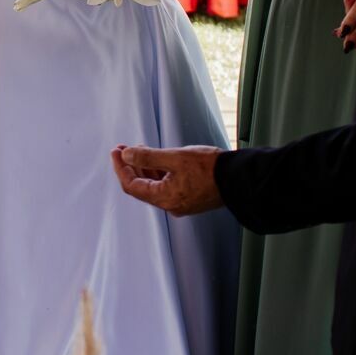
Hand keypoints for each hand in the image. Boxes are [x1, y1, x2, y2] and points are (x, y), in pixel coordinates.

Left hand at [110, 145, 224, 215]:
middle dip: (131, 166)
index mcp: (164, 198)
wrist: (239, 178)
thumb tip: (126, 155)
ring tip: (139, 150)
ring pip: (154, 186)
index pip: (131, 185)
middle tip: (124, 149)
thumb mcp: (174, 158)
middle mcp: (170, 205)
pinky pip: (166, 186)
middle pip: (141, 186)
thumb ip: (147, 157)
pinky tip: (156, 160)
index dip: (120, 167)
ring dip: (144, 168)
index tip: (116, 151)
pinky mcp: (189, 198)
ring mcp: (180, 203)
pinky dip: (158, 173)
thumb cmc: (210, 168)